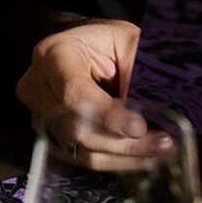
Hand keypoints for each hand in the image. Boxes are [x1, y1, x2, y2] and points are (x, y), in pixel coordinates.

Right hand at [16, 19, 173, 169]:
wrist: (91, 49)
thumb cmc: (109, 42)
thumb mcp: (127, 43)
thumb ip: (135, 74)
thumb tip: (154, 114)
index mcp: (52, 54)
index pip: (74, 92)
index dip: (107, 114)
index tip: (139, 127)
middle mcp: (38, 88)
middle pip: (77, 128)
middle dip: (124, 141)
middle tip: (163, 142)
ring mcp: (42, 117)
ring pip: (84, 150)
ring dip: (126, 155)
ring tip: (161, 149)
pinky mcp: (55, 138)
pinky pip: (88, 158)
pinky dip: (120, 160)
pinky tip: (145, 154)